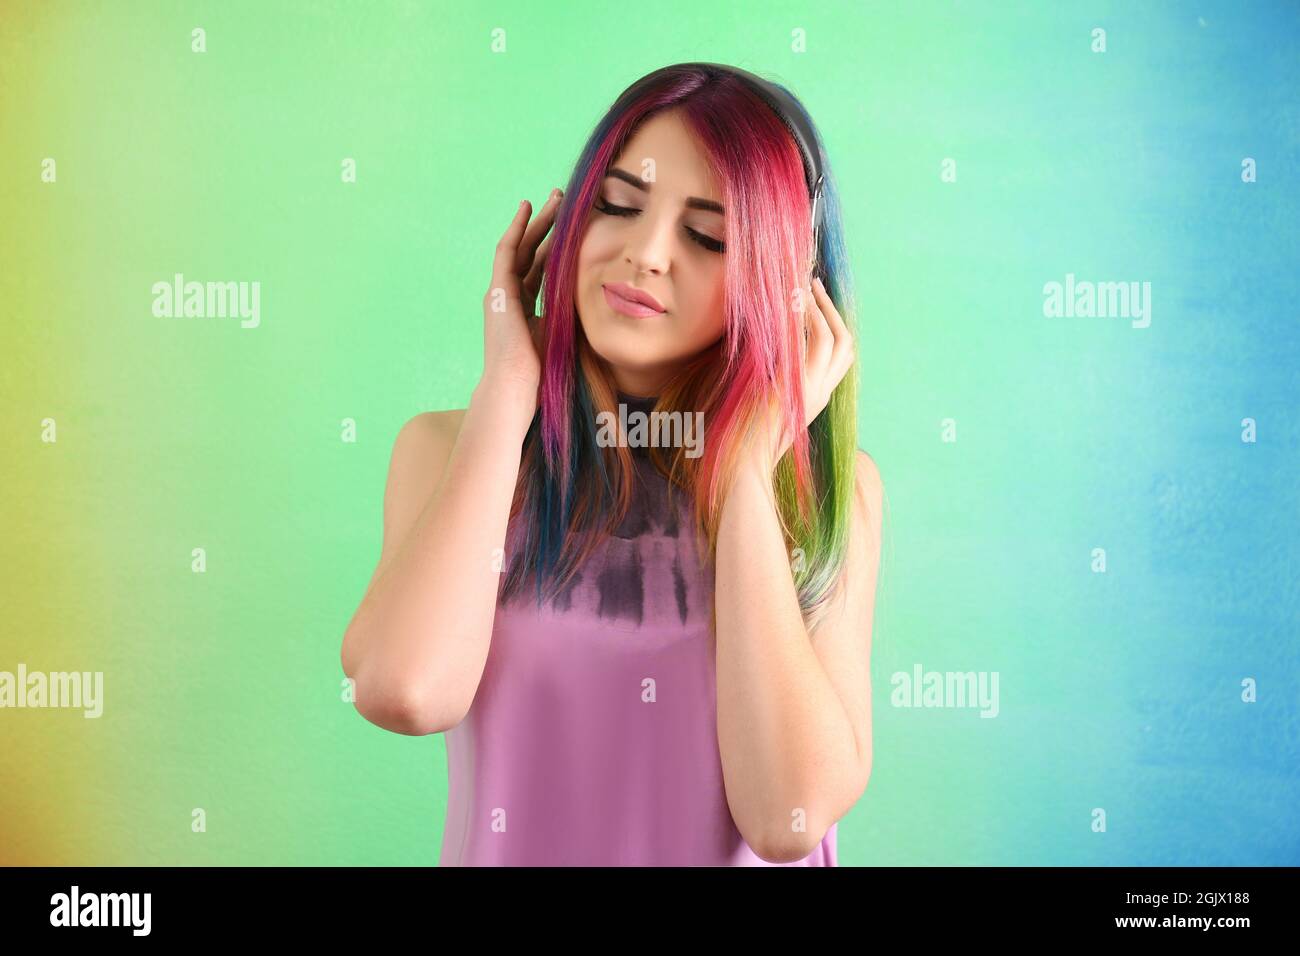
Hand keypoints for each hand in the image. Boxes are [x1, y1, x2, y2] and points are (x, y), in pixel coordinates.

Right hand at [479, 189, 562, 412]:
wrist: (518, 385)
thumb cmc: (543, 371)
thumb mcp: (565, 334)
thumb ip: (574, 315)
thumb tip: (603, 303)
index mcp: (524, 310)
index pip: (539, 270)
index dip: (553, 248)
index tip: (569, 229)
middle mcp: (510, 298)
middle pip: (529, 253)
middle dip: (546, 226)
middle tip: (561, 201)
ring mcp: (502, 293)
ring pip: (520, 246)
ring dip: (536, 221)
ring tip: (552, 198)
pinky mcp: (499, 290)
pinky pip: (507, 251)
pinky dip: (517, 228)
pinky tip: (528, 209)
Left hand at [742, 275, 854, 475]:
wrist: (745, 466)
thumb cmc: (746, 442)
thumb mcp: (765, 409)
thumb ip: (773, 386)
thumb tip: (764, 362)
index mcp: (815, 399)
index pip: (840, 357)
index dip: (833, 327)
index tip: (817, 304)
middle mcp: (821, 393)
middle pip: (845, 343)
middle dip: (832, 310)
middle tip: (814, 284)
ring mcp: (812, 390)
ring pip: (832, 338)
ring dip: (819, 308)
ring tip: (803, 286)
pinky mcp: (796, 387)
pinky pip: (809, 343)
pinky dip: (803, 318)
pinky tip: (790, 302)